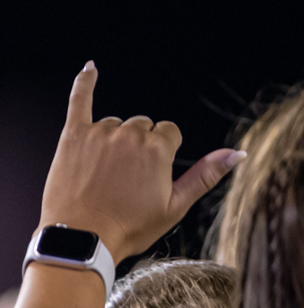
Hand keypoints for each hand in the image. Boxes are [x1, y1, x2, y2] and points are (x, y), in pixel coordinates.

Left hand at [39, 63, 241, 261]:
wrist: (82, 239)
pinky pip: (79, 101)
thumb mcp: (175, 205)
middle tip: (125, 178)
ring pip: (114, 122)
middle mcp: (129, 136)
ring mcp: (99, 134)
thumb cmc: (127, 226)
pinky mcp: (72, 137)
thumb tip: (235, 155)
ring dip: (113, 139)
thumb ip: (205, 175)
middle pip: (142, 125)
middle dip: (139, 146)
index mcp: (157, 149)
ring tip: (103, 172)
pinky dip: (84, 83)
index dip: (162, 152)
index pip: (169, 132)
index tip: (150, 172)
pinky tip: (90, 68)